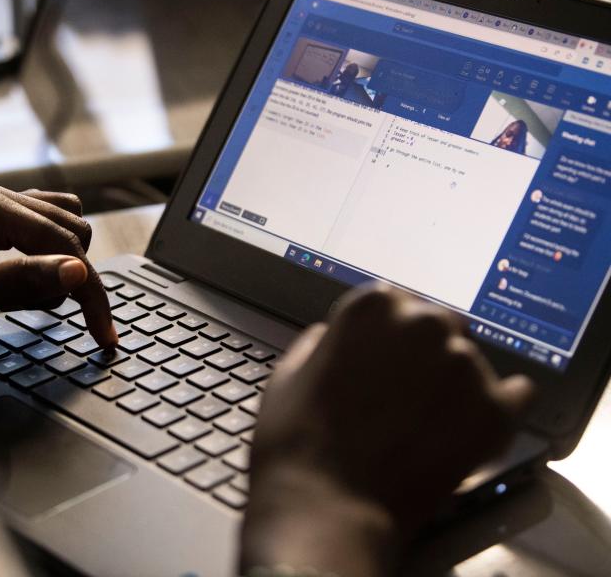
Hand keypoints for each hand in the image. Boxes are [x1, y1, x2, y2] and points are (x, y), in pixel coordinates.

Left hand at [0, 177, 116, 347]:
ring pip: (62, 221)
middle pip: (68, 226)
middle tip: (60, 320)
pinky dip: (48, 256)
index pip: (58, 240)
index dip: (88, 288)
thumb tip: (78, 273)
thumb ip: (21, 283)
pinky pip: (41, 227)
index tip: (104, 332)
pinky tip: (30, 285)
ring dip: (62, 262)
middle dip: (73, 275)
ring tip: (35, 300)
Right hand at [241, 284, 533, 575]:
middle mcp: (424, 324)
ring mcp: (465, 367)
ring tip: (424, 422)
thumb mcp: (289, 372)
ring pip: (470, 360)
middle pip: (437, 323)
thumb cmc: (298, 441)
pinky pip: (518, 393)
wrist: (328, 507)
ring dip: (452, 381)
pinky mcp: (494, 411)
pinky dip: (497, 406)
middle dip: (422, 351)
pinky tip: (470, 424)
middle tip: (401, 393)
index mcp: (372, 306)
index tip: (379, 358)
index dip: (384, 333)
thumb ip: (323, 341)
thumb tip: (339, 338)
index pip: (394, 300)